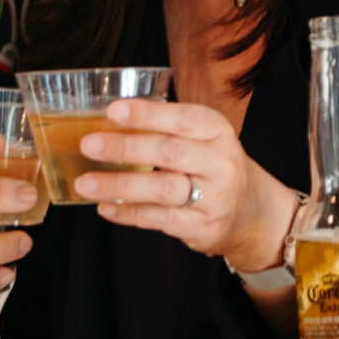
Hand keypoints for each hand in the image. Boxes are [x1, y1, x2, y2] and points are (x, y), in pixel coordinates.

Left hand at [71, 98, 295, 268]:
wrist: (252, 211)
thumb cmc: (213, 166)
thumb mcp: (203, 138)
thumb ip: (167, 128)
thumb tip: (109, 121)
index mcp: (218, 131)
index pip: (183, 118)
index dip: (148, 114)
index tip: (114, 110)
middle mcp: (220, 163)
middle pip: (170, 153)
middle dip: (126, 148)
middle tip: (90, 145)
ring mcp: (215, 198)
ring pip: (162, 190)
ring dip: (120, 186)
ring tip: (86, 183)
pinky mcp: (204, 228)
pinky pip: (159, 220)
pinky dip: (129, 213)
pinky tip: (105, 207)